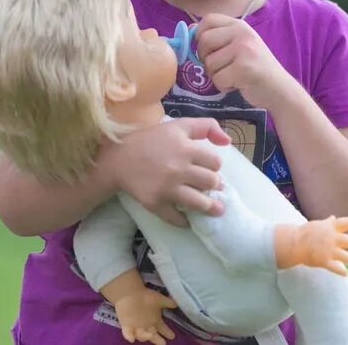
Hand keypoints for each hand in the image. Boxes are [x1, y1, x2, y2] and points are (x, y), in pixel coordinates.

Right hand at [104, 117, 229, 226]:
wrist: (119, 158)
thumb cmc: (152, 140)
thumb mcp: (179, 125)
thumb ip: (206, 126)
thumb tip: (228, 141)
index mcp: (185, 148)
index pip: (215, 162)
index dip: (214, 165)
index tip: (209, 168)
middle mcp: (178, 168)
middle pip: (210, 182)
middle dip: (214, 185)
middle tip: (211, 187)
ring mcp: (167, 188)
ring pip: (199, 203)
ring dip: (210, 208)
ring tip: (216, 210)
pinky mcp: (155, 203)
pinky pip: (176, 218)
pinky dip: (184, 221)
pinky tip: (188, 220)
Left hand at [113, 288, 177, 344]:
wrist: (131, 292)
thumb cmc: (146, 296)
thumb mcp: (159, 299)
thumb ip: (168, 302)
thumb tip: (176, 304)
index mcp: (154, 320)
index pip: (162, 328)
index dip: (167, 332)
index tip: (172, 336)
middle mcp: (146, 325)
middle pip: (153, 336)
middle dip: (158, 340)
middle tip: (163, 343)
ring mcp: (136, 326)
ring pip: (141, 336)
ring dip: (145, 336)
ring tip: (150, 334)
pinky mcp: (126, 325)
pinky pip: (127, 334)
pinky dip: (129, 336)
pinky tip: (132, 339)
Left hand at [194, 14, 293, 107]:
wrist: (279, 88)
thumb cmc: (255, 68)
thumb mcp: (239, 45)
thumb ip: (218, 36)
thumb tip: (190, 29)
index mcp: (239, 25)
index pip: (207, 19)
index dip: (200, 34)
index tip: (208, 49)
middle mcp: (242, 33)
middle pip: (204, 41)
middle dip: (206, 58)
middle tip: (222, 66)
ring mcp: (244, 50)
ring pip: (209, 63)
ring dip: (216, 75)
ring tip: (233, 75)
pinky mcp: (244, 68)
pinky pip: (218, 79)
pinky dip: (224, 86)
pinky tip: (237, 84)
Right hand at [276, 216, 347, 276]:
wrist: (294, 243)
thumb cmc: (304, 233)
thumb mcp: (317, 225)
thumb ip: (328, 223)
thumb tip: (334, 218)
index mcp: (330, 227)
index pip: (346, 222)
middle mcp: (332, 238)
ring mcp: (329, 250)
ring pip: (346, 257)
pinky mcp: (325, 261)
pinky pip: (337, 268)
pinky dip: (342, 271)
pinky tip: (345, 273)